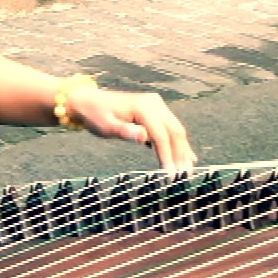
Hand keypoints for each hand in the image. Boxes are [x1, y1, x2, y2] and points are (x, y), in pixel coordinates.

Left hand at [66, 86, 196, 169]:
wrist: (89, 101)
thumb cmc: (95, 115)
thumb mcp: (105, 126)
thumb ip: (124, 131)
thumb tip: (143, 137)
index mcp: (143, 107)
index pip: (161, 135)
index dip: (167, 156)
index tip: (170, 174)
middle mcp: (154, 103)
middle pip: (174, 131)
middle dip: (180, 154)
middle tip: (184, 176)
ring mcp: (156, 105)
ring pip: (175, 130)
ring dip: (182, 150)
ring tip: (187, 170)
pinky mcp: (155, 110)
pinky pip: (170, 128)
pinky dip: (178, 143)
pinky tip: (188, 156)